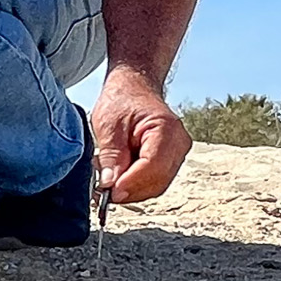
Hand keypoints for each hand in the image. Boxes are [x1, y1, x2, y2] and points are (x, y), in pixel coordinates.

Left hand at [91, 65, 191, 203]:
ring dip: (131, 189)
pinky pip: (155, 181)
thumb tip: (110, 184)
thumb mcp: (109, 124)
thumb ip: (111, 155)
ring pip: (156, 185)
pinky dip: (135, 184)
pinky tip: (118, 175)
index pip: (153, 167)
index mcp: (166, 129)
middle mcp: (178, 143)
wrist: (134, 87)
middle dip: (129, 190)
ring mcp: (177, 153)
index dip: (131, 183)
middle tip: (102, 191)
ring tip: (108, 178)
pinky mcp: (170, 160)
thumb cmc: (122, 99)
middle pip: (157, 181)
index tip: (109, 193)